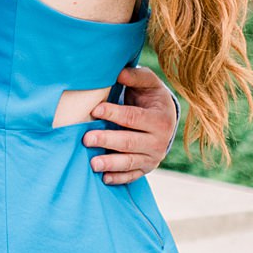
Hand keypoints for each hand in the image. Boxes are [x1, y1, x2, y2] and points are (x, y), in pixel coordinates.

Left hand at [85, 67, 176, 185]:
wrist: (166, 119)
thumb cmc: (151, 97)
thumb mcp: (149, 83)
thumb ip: (136, 77)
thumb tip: (119, 73)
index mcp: (160, 119)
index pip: (134, 117)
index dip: (114, 113)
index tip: (94, 110)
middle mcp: (159, 141)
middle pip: (130, 142)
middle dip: (108, 140)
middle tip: (86, 139)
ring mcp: (153, 157)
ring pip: (130, 162)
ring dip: (111, 163)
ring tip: (92, 163)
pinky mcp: (146, 168)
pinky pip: (132, 175)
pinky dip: (119, 178)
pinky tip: (104, 178)